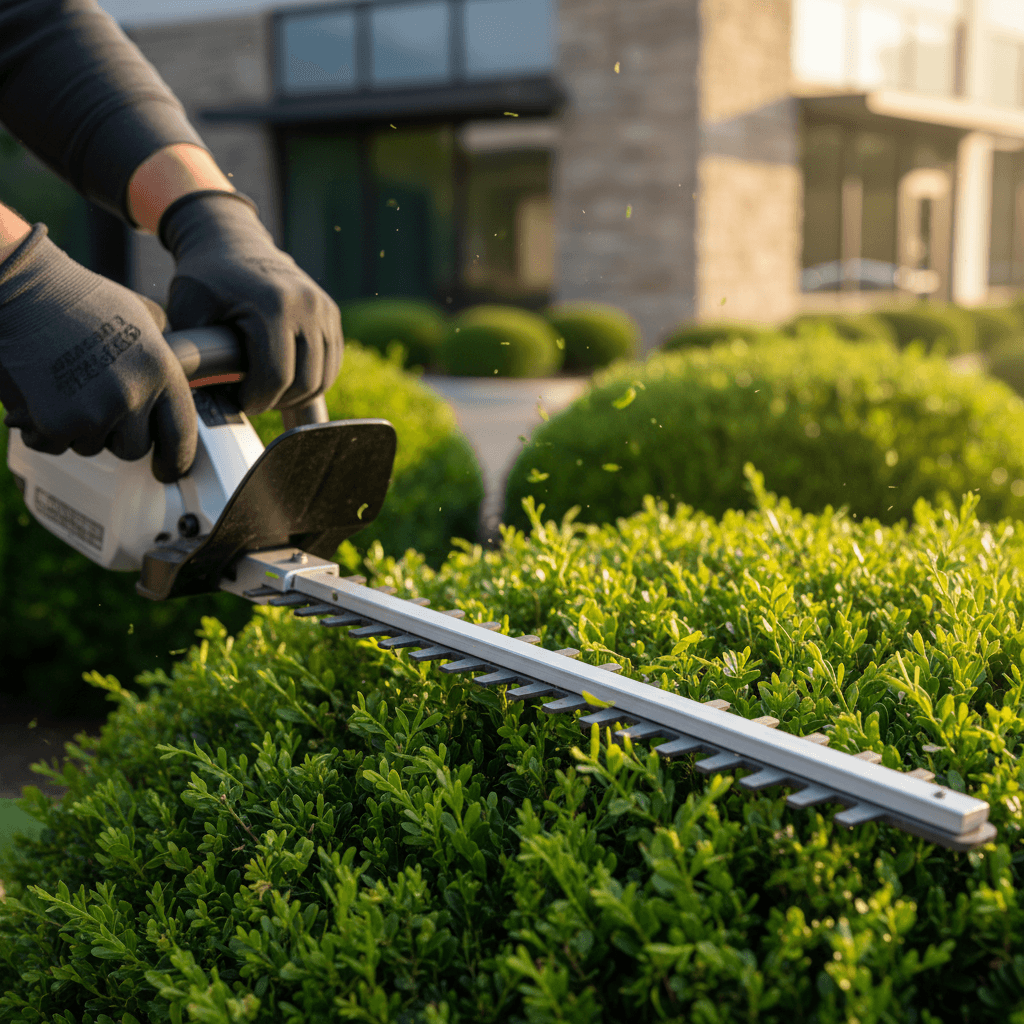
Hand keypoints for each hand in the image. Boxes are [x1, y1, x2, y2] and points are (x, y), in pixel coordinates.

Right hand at [0, 224, 196, 482]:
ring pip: (91, 447)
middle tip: (95, 404)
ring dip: (77, 428)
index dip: (177, 458)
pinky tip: (39, 395)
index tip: (169, 471)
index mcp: (161, 369)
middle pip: (134, 449)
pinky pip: (54, 445)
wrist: (16, 287)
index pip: (181, 432)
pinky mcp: (56, 422)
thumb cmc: (74, 297)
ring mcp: (95, 411)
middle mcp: (134, 394)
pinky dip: (43, 429)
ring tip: (64, 386)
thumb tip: (176, 374)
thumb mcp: (138, 316)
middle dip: (114, 435)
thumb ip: (160, 352)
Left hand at [159, 191, 342, 415]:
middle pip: (305, 382)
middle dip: (277, 401)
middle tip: (254, 400)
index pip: (276, 377)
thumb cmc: (205, 279)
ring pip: (323, 378)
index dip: (257, 400)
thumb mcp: (187, 312)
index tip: (239, 402)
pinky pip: (331, 363)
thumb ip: (192, 353)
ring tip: (269, 392)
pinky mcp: (330, 313)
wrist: (230, 240)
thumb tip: (191, 395)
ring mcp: (323, 309)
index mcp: (273, 307)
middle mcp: (306, 306)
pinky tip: (286, 380)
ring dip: (296, 395)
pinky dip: (311, 380)